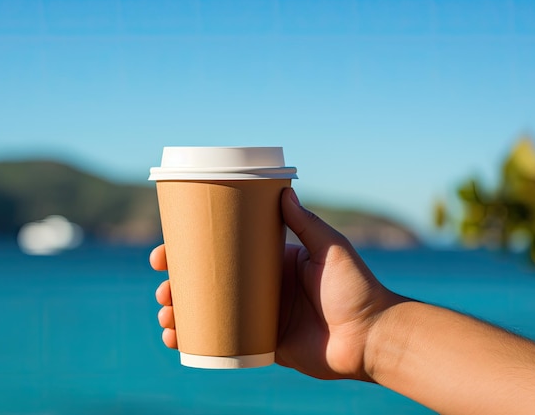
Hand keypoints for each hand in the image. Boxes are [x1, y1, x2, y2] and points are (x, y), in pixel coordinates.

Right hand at [150, 188, 403, 380]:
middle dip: (177, 286)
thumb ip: (307, 223)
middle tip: (163, 289)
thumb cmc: (356, 288)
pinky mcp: (263, 344)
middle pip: (208, 284)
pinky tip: (177, 342)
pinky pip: (223, 343)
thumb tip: (284, 190)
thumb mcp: (330, 248)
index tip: (163, 253)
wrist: (371, 336)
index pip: (222, 252)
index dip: (189, 252)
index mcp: (271, 261)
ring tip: (166, 317)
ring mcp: (259, 317)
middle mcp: (260, 287)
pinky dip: (196, 343)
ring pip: (208, 313)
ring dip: (179, 314)